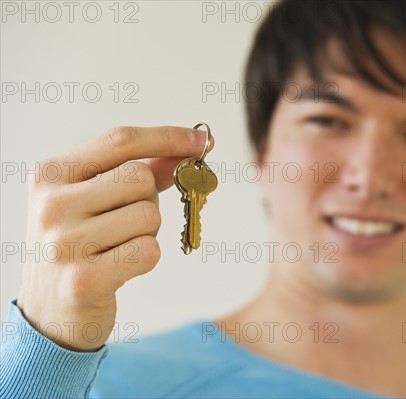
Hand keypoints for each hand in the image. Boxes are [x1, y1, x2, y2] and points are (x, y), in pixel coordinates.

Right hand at [16, 126, 213, 350]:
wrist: (48, 315)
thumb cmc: (78, 248)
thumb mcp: (93, 201)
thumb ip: (137, 171)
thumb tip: (189, 148)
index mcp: (51, 175)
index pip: (120, 140)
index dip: (167, 137)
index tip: (201, 140)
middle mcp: (52, 205)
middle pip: (141, 178)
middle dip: (148, 200)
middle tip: (123, 223)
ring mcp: (65, 243)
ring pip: (149, 215)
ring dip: (147, 232)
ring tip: (116, 248)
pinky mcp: (84, 280)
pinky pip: (149, 250)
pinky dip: (146, 259)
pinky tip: (118, 270)